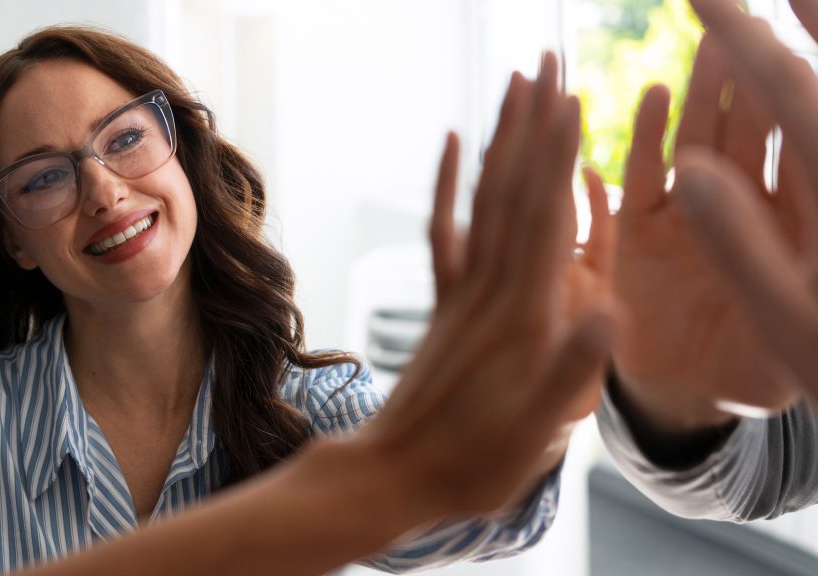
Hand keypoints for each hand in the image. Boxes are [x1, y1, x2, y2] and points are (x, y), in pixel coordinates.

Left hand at [358, 53, 614, 517]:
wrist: (393, 476)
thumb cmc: (470, 463)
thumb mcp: (533, 434)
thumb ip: (570, 371)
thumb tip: (611, 312)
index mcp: (520, 316)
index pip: (544, 221)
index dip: (558, 159)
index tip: (571, 99)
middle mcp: (488, 291)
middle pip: (514, 193)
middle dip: (532, 125)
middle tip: (545, 62)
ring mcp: (461, 294)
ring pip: (483, 201)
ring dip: (500, 140)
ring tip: (514, 85)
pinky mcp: (443, 306)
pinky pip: (444, 234)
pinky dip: (447, 186)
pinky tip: (450, 145)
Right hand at [612, 30, 800, 433]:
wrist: (697, 405)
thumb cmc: (755, 375)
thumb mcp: (775, 324)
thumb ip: (742, 250)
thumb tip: (698, 170)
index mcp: (802, 221)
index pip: (799, 118)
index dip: (779, 61)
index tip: (769, 1)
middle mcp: (753, 207)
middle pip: (764, 113)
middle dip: (753, 56)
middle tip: (738, 5)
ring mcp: (701, 217)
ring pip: (710, 132)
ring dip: (709, 82)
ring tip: (709, 31)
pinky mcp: (649, 233)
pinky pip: (646, 173)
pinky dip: (647, 135)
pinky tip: (653, 97)